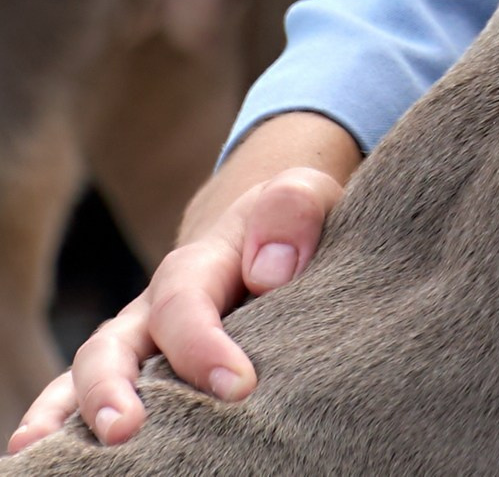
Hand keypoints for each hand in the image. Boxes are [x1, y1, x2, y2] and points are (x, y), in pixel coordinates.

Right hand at [9, 113, 355, 453]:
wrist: (269, 235)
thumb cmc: (292, 227)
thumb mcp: (306, 198)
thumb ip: (294, 212)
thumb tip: (269, 271)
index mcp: (199, 264)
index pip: (185, 302)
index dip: (202, 344)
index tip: (239, 387)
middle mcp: (153, 307)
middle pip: (114, 345)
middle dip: (111, 388)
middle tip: (124, 430)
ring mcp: (136, 342)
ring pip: (87, 374)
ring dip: (72, 413)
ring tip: (54, 454)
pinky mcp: (134, 373)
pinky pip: (80, 395)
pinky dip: (59, 420)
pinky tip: (41, 454)